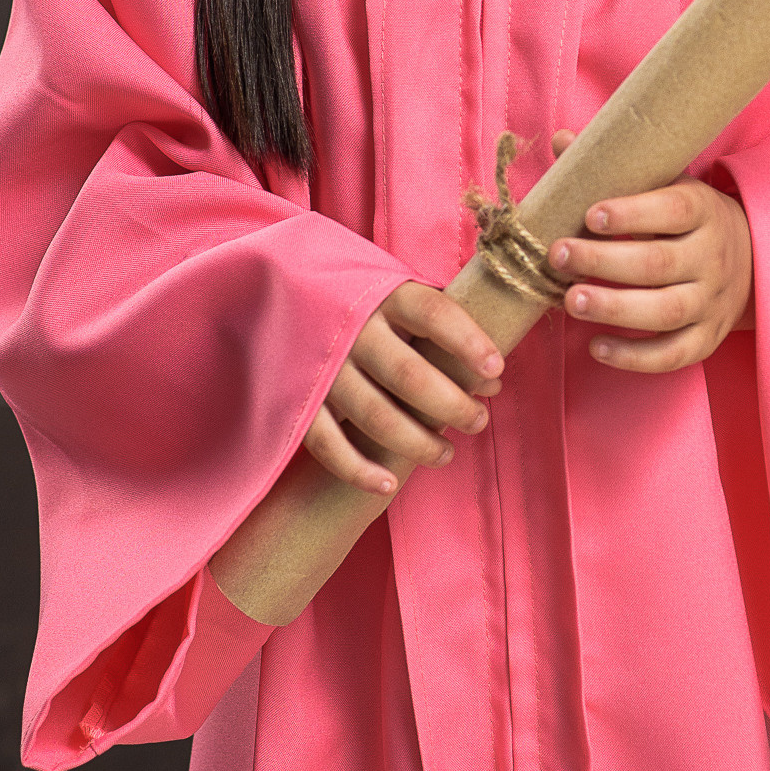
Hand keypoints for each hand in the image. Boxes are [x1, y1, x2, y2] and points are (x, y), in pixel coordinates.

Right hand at [302, 281, 504, 496]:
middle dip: (452, 404)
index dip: (468, 342)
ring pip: (376, 416)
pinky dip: (358, 469)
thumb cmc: (355, 296)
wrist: (273, 288)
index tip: (497, 370)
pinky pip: (327, 443)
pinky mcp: (297, 399)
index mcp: (382, 293)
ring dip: (417, 443)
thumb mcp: (390, 286)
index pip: (434, 314)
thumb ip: (434, 318)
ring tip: (447, 454)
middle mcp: (353, 329)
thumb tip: (490, 370)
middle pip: (410, 374)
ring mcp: (323, 366)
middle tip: (479, 420)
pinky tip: (389, 484)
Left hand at [545, 130, 754, 371]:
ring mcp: (712, 301)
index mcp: (703, 210)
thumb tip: (561, 140)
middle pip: (659, 263)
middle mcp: (712, 256)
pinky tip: (596, 346)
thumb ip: (614, 166)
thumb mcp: (663, 183)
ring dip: (615, 309)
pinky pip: (674, 354)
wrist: (750, 259)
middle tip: (558, 256)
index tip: (590, 214)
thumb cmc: (686, 217)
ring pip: (667, 311)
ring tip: (570, 301)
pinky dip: (635, 357)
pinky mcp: (707, 338)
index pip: (672, 210)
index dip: (632, 213)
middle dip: (604, 262)